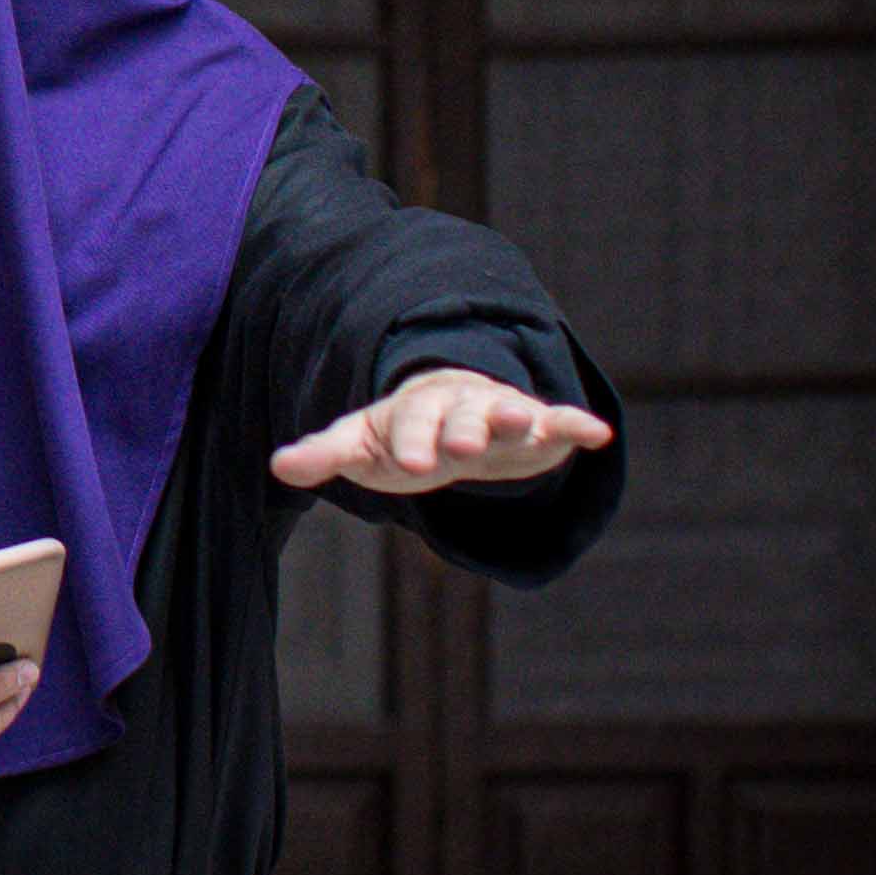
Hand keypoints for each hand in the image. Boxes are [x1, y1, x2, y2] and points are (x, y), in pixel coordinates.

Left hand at [269, 366, 613, 496]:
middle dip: (461, 430)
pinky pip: (558, 423)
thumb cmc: (400, 435)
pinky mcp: (537, 430)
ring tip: (532, 421)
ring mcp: (500, 416)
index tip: (406, 463)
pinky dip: (577, 424)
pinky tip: (597, 433)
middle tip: (461, 446)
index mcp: (413, 412)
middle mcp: (459, 408)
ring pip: (510, 413)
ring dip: (519, 417)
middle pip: (461, 416)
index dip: (408, 442)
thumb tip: (277, 465)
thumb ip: (324, 453)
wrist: (446, 419)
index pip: (408, 426)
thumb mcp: (361, 444)